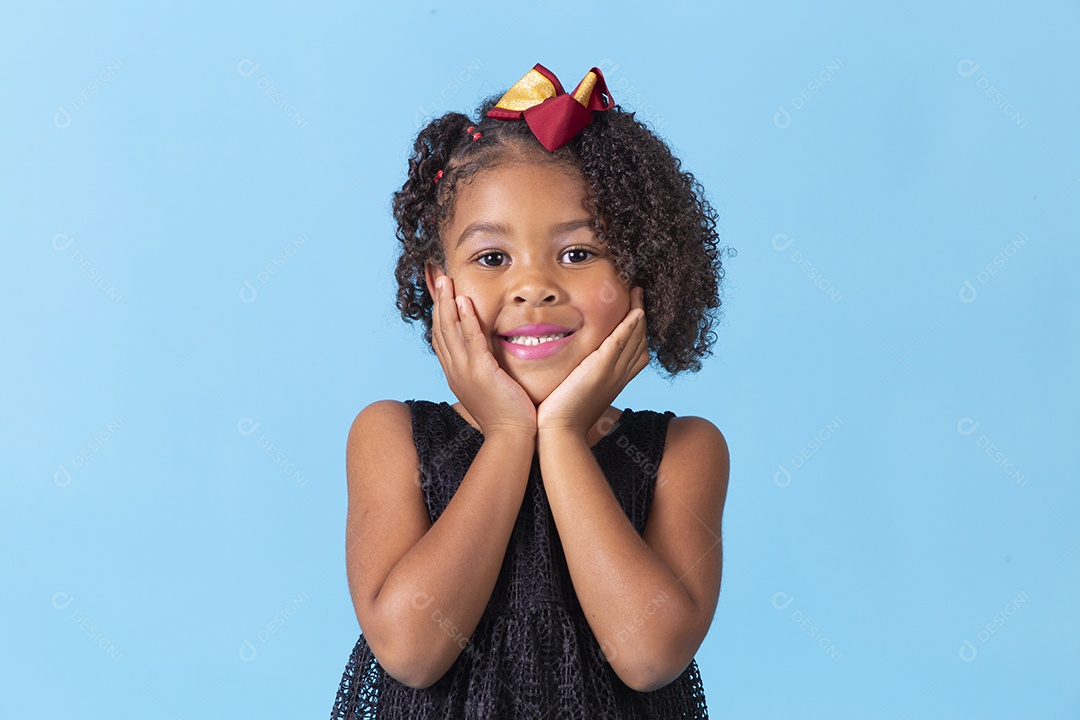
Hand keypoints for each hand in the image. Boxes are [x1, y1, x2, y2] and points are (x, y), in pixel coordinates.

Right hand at [430, 275, 536, 437]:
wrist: (511, 437)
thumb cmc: (507, 416)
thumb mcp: (490, 389)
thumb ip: (486, 372)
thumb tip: (490, 361)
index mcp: (456, 375)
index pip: (441, 338)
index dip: (439, 314)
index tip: (440, 294)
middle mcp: (454, 371)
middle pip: (440, 329)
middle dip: (439, 302)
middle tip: (438, 277)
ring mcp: (464, 371)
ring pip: (450, 330)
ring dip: (447, 303)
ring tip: (446, 280)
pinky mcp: (480, 372)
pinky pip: (470, 339)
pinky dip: (465, 319)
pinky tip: (464, 301)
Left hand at [536, 287, 649, 437]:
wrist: (559, 431)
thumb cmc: (562, 414)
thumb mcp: (578, 390)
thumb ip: (582, 375)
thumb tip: (576, 366)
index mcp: (615, 380)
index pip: (636, 351)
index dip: (638, 330)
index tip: (635, 310)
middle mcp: (619, 375)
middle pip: (640, 341)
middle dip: (641, 316)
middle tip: (638, 293)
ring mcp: (612, 372)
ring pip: (634, 339)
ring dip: (638, 313)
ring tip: (637, 293)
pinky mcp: (600, 370)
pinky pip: (620, 343)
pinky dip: (629, 327)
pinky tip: (635, 312)